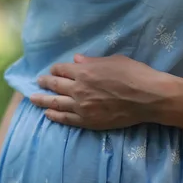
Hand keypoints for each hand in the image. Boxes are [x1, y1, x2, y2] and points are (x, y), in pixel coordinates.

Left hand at [30, 54, 173, 129]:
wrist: (148, 98)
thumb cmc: (135, 75)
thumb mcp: (113, 61)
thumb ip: (92, 62)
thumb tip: (75, 61)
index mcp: (84, 72)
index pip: (61, 70)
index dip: (55, 69)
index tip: (52, 71)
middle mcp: (78, 89)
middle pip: (54, 85)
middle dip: (44, 83)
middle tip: (37, 83)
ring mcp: (81, 107)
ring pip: (55, 103)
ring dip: (42, 100)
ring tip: (33, 99)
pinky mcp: (88, 121)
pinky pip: (66, 119)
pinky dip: (55, 116)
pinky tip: (48, 114)